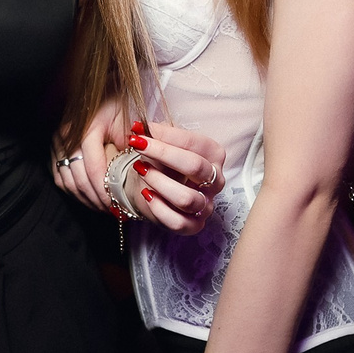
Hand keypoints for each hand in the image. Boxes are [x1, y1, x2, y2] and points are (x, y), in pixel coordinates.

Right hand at [54, 98, 127, 213]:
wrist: (100, 85)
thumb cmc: (117, 102)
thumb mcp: (129, 120)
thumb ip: (131, 146)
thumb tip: (137, 174)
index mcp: (86, 128)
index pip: (93, 170)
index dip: (105, 191)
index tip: (118, 204)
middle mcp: (67, 136)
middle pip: (78, 179)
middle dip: (96, 199)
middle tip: (112, 211)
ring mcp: (57, 141)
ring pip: (66, 181)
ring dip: (84, 198)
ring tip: (102, 207)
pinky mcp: (53, 146)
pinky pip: (59, 175)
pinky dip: (72, 189)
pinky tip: (87, 196)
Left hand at [56, 110, 224, 236]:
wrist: (156, 188)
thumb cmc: (163, 162)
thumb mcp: (162, 143)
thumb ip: (154, 135)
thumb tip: (139, 127)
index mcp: (213, 154)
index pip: (192, 142)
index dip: (164, 135)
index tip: (139, 129)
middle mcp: (216, 180)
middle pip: (195, 166)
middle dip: (162, 153)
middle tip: (137, 146)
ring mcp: (206, 204)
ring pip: (186, 198)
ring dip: (159, 183)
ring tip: (141, 170)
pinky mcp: (194, 225)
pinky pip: (178, 222)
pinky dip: (159, 209)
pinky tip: (146, 195)